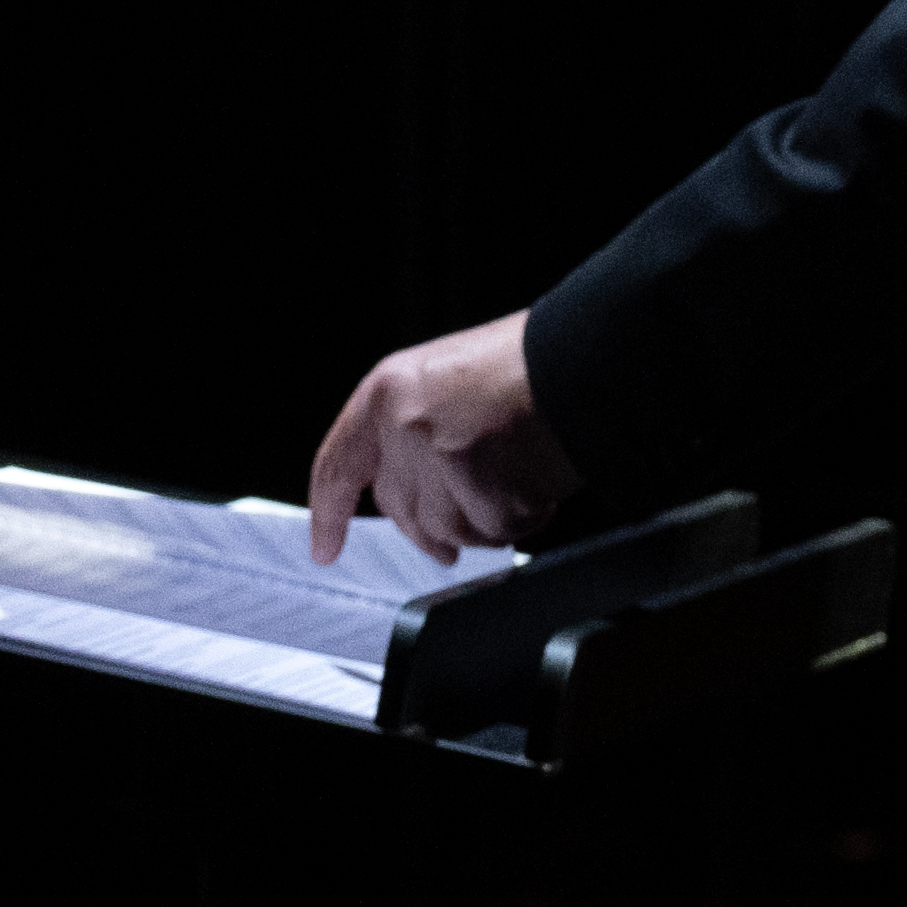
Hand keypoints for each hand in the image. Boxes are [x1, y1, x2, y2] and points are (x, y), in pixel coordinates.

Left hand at [305, 310, 571, 564]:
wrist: (582, 355)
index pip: (338, 464)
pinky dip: (524, 518)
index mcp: (388, 391)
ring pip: (450, 529)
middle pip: (401, 511)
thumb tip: (415, 493)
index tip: (324, 550)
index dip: (329, 514)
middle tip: (466, 525)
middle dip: (432, 532)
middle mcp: (404, 424)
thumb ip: (416, 431)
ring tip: (520, 478)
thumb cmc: (529, 364)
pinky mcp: (483, 484)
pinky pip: (497, 530)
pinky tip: (539, 484)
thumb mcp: (446, 381)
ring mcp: (442, 456)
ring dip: (490, 519)